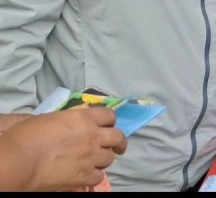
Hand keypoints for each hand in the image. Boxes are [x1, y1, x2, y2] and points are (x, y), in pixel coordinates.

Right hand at [3, 108, 126, 190]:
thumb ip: (66, 120)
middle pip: (117, 137)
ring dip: (103, 158)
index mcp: (84, 118)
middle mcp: (93, 136)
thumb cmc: (26, 137)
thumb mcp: (49, 118)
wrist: (20, 161)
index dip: (109, 120)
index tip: (107, 125)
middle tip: (116, 145)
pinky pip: (99, 177)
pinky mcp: (85, 176)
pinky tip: (86, 175)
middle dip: (118, 141)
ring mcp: (91, 157)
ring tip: (95, 161)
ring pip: (110, 158)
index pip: (109, 115)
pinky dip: (94, 175)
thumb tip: (66, 124)